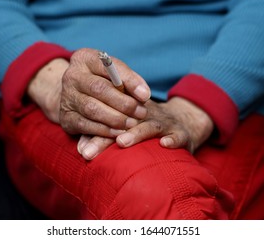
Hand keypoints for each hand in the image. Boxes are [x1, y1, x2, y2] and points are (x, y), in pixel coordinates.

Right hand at [27, 48, 150, 137]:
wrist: (75, 96)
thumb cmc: (102, 82)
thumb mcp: (113, 74)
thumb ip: (129, 80)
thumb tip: (144, 94)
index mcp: (85, 58)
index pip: (108, 66)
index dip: (128, 80)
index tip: (146, 95)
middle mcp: (72, 76)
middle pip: (99, 89)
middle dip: (124, 103)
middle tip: (141, 113)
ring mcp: (66, 97)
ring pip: (92, 109)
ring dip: (116, 118)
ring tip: (132, 123)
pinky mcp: (65, 117)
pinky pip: (85, 125)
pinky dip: (104, 130)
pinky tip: (119, 132)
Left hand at [77, 97, 213, 159]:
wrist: (182, 120)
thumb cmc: (146, 125)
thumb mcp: (126, 127)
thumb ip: (103, 136)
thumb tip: (82, 150)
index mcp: (129, 112)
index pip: (108, 119)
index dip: (94, 134)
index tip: (82, 151)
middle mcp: (145, 115)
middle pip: (124, 123)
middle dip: (106, 138)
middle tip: (90, 152)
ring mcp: (164, 123)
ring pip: (149, 126)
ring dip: (136, 133)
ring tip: (121, 142)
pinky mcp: (181, 132)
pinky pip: (179, 135)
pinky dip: (173, 139)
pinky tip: (164, 144)